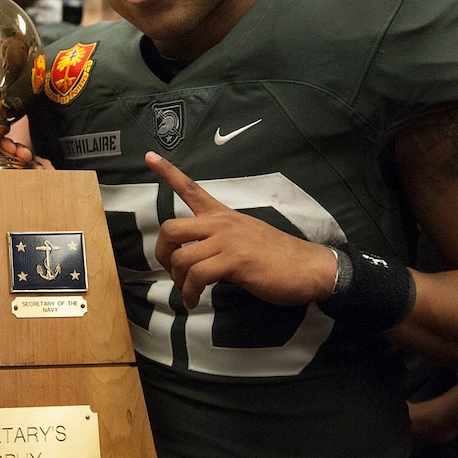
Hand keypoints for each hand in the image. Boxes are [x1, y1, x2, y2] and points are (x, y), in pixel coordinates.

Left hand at [146, 151, 334, 308]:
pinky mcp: (234, 260)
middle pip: (171, 228)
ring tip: (188, 293)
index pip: (191, 188)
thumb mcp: (245, 237)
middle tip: (171, 271)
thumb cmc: (277, 256)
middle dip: (162, 253)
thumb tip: (197, 257)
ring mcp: (227, 241)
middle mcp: (221, 224)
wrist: (308, 268)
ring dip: (179, 281)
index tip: (148, 157)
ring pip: (182, 257)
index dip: (168, 172)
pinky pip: (197, 276)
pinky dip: (190, 292)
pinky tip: (194, 301)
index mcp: (222, 215)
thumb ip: (219, 240)